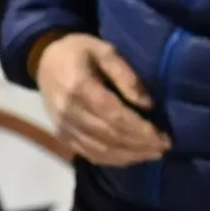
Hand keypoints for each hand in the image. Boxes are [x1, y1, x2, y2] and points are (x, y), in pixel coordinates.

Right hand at [30, 33, 169, 168]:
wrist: (45, 61)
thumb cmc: (79, 51)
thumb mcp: (106, 51)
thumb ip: (126, 76)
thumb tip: (148, 105)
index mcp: (80, 88)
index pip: (114, 116)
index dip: (140, 129)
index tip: (163, 136)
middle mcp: (70, 112)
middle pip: (109, 136)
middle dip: (139, 144)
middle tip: (164, 147)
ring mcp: (64, 127)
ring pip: (100, 149)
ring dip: (128, 155)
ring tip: (152, 154)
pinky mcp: (63, 135)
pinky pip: (88, 153)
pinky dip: (111, 159)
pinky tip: (130, 158)